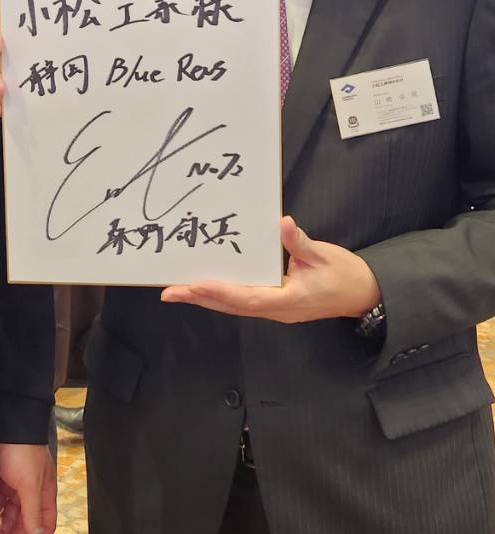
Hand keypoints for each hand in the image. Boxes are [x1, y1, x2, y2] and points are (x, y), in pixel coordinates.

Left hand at [0, 442, 56, 533]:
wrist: (4, 425)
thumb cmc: (22, 453)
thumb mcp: (29, 485)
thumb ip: (33, 513)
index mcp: (44, 495)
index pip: (44, 526)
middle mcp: (31, 494)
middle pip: (24, 524)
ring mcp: (15, 488)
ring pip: (9, 516)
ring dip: (1, 528)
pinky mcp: (0, 481)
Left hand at [160, 216, 380, 323]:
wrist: (364, 295)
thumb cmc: (345, 275)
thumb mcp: (325, 255)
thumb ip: (301, 243)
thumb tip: (284, 224)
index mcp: (289, 300)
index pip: (248, 298)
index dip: (220, 292)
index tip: (194, 286)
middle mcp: (277, 309)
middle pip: (233, 306)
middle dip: (201, 298)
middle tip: (169, 293)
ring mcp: (276, 309)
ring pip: (235, 306)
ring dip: (207, 299)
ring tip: (179, 291)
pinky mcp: (276, 303)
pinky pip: (244, 301)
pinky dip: (222, 296)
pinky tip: (206, 288)